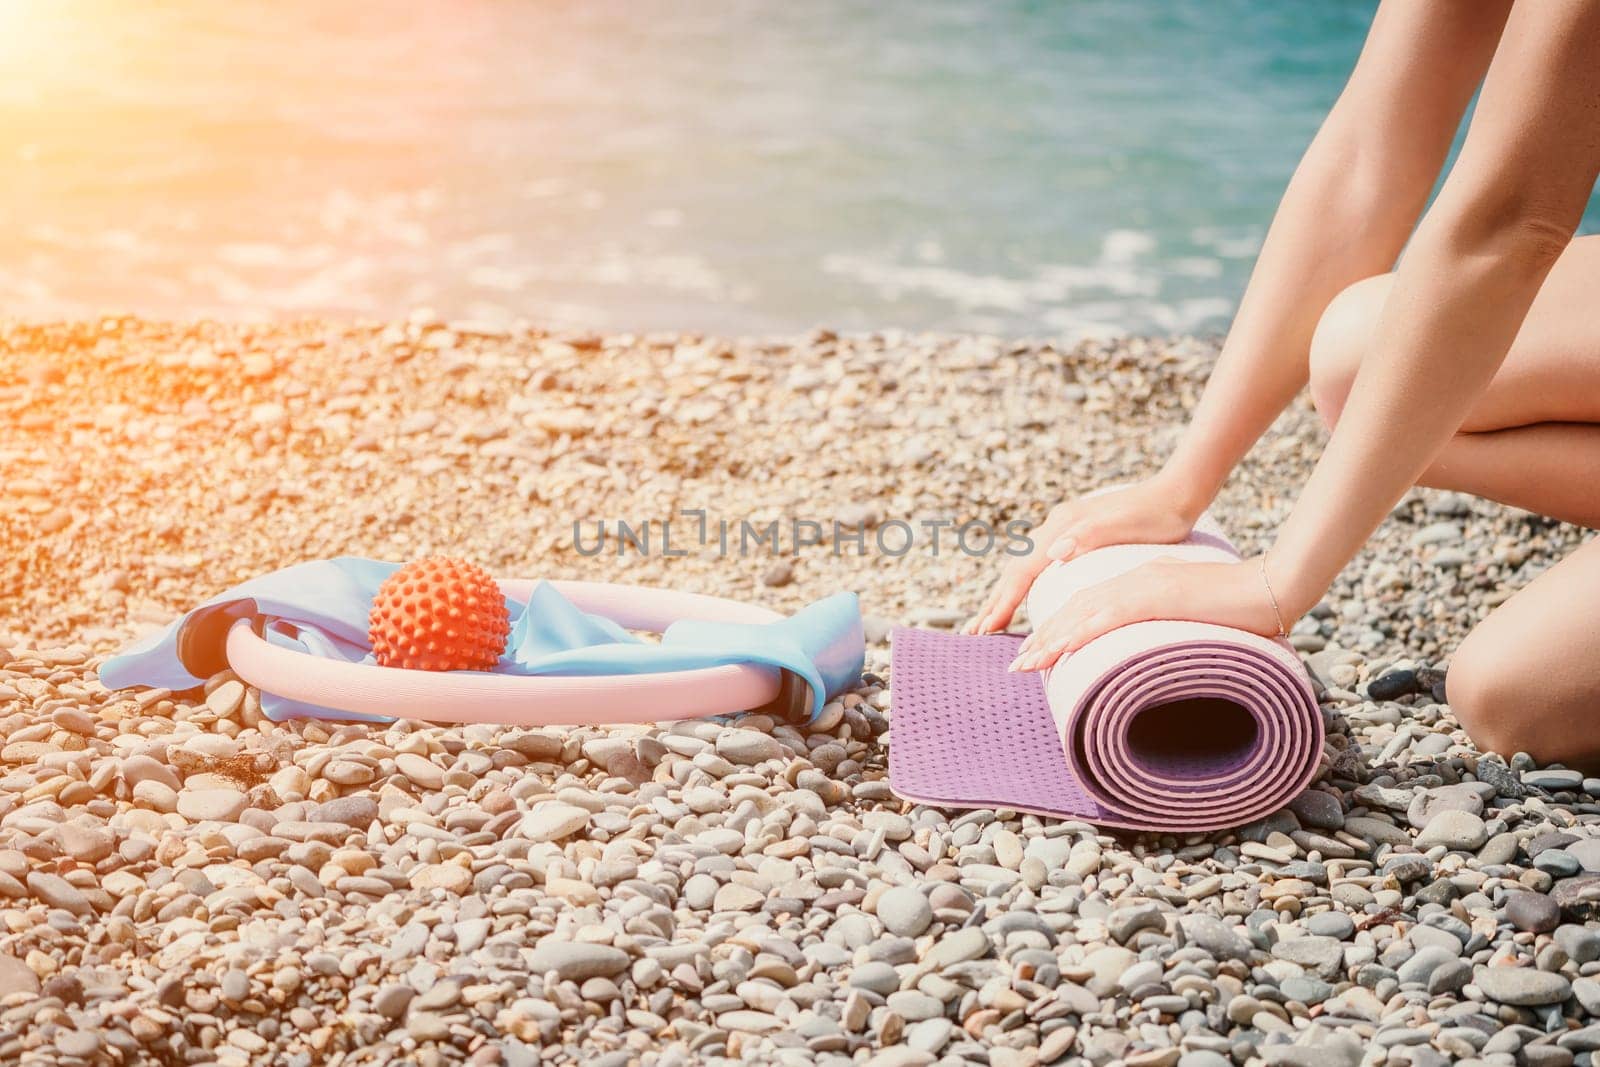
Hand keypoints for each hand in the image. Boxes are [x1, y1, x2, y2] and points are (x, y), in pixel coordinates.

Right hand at [963, 476, 1202, 634]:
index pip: (1022, 573)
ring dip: (1004, 595)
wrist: (1175, 494)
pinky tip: (1023, 597)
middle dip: (993, 603)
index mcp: (1061, 528)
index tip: (985, 630)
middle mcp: (1054, 528)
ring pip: (1022, 568)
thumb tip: (1053, 553)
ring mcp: (1061, 531)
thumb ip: (1086, 536)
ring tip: (989, 621)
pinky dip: (1022, 586)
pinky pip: (1036, 566)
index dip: (1003, 602)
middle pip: (1014, 571)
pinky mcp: (1072, 536)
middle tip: (972, 633)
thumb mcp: (1123, 526)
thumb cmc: (1155, 515)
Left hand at [1009, 556, 1285, 671]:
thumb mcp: (1194, 611)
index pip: (1090, 603)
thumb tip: (1157, 642)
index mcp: (1142, 581)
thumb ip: (1169, 620)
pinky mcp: (1156, 596)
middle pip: (1077, 608)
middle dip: (1045, 636)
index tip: (1039, 649)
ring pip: (1084, 612)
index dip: (1061, 626)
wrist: (1274, 584)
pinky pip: (1108, 616)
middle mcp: (1134, 579)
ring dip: (1051, 640)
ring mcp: (1144, 586)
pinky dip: (1079, 634)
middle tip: (1018, 664)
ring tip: (1025, 665)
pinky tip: (1058, 651)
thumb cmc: (1243, 605)